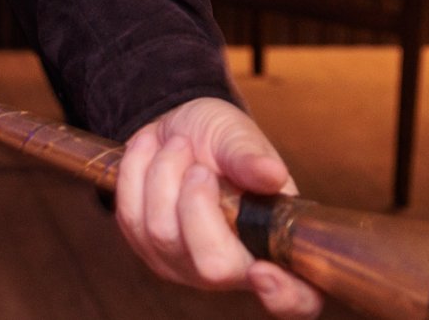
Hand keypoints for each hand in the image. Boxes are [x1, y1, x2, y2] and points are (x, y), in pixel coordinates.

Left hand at [114, 97, 322, 319]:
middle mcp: (234, 269)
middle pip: (213, 266)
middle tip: (199, 166)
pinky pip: (130, 217)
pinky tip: (151, 151)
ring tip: (178, 146)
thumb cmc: (220, 139)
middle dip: (197, 203)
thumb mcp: (238, 136)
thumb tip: (272, 174)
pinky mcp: (148, 251)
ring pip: (163, 234)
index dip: (285, 295)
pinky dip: (136, 172)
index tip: (263, 271)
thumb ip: (250, 157)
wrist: (176, 130)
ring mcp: (187, 266)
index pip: (298, 298)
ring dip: (163, 174)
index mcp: (274, 244)